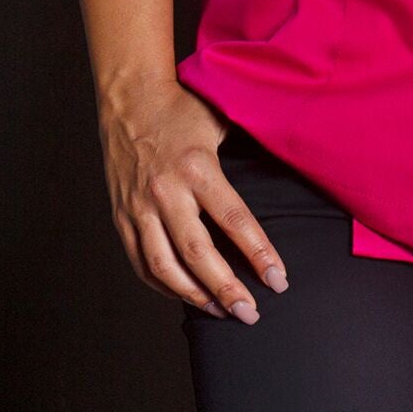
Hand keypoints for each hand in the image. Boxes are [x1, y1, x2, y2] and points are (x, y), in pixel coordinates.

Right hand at [96, 78, 289, 321]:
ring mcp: (139, 206)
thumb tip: (291, 168)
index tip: (278, 280)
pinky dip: (163, 286)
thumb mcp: (222, 120)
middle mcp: (166, 191)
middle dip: (228, 289)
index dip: (259, 254)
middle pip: (198, 254)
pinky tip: (185, 295)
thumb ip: (248, 149)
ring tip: (222, 312)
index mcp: (198, 167)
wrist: (129, 98)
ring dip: (195, 296)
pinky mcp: (121, 215)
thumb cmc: (182, 109)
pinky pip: (140, 262)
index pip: (235, 220)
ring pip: (165, 267)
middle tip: (251, 313)